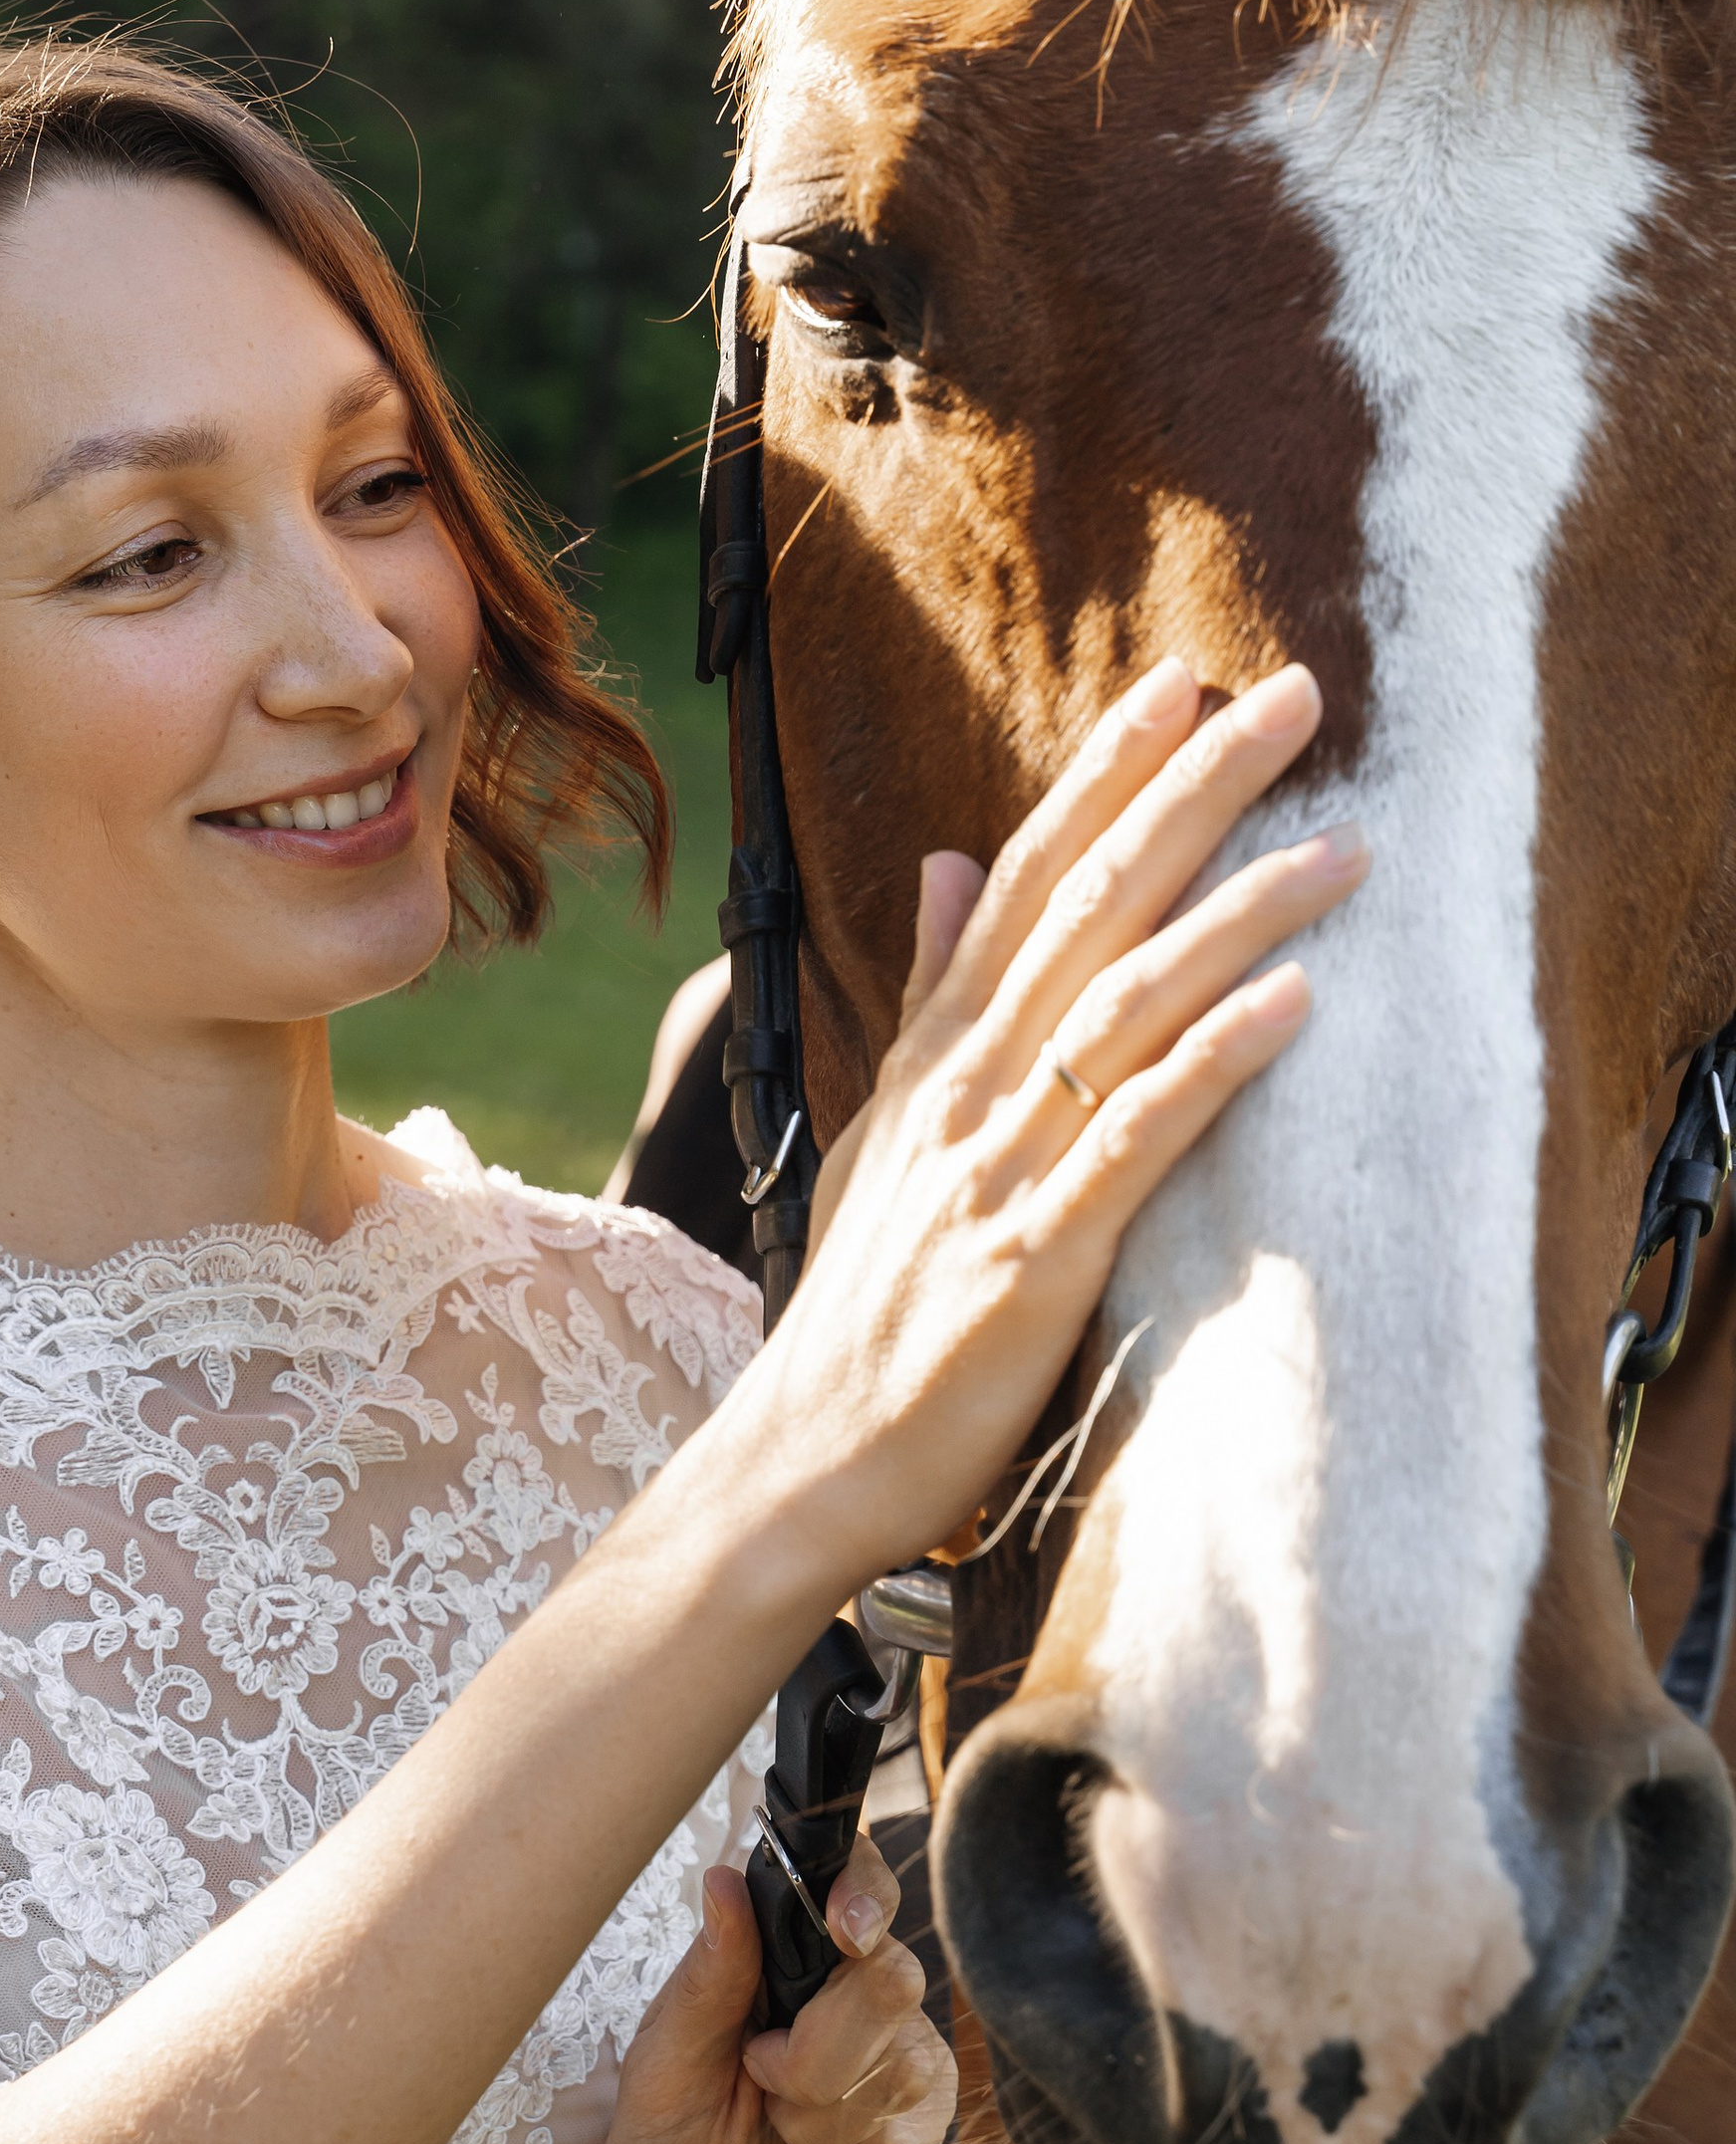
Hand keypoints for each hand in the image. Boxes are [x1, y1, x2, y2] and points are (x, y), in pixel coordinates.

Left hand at [598, 1836, 955, 2143]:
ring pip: (903, 2065)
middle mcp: (849, 1987)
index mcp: (780, 1953)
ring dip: (819, 2123)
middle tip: (760, 2081)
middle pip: (889, 1981)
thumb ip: (704, 1986)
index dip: (866, 1891)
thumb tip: (722, 1881)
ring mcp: (897, 2054)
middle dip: (815, 2058)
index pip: (853, 1880)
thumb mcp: (659, 2075)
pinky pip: (908, 2138)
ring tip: (776, 2132)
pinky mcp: (921, 2124)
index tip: (845, 1929)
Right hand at [729, 656, 1362, 1591]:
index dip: (1105, 775)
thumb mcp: (884, 1125)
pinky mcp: (1036, 1257)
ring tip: (1342, 846)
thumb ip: (929, 994)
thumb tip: (955, 862)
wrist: (801, 1459)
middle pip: (1088, 906)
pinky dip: (1211, 1063)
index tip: (1185, 685)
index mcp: (936, 1050)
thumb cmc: (863, 1303)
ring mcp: (997, 1166)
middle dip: (1193, 793)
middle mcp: (965, 1086)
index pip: (1025, 876)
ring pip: (1125, 1005)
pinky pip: (1136, 1139)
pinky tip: (1292, 1004)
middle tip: (1294, 699)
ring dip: (1237, 914)